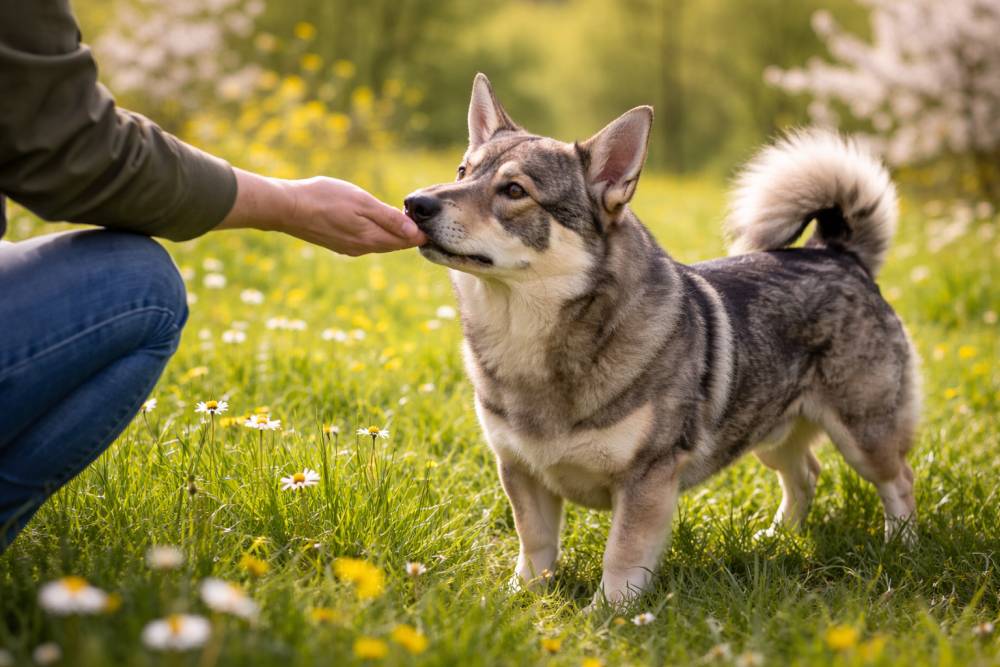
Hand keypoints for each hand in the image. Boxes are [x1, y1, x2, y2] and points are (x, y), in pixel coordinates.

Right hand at [216, 168, 425, 255]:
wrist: (286, 208)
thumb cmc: (324, 199)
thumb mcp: (361, 203)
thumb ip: (389, 219)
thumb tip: (416, 233)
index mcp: (372, 239)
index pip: (406, 241)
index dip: (421, 232)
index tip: (432, 221)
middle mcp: (362, 248)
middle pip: (394, 244)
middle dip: (409, 234)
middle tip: (424, 220)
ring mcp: (349, 248)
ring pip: (379, 242)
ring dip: (392, 233)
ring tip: (402, 219)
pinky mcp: (337, 243)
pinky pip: (364, 240)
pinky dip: (375, 233)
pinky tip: (373, 222)